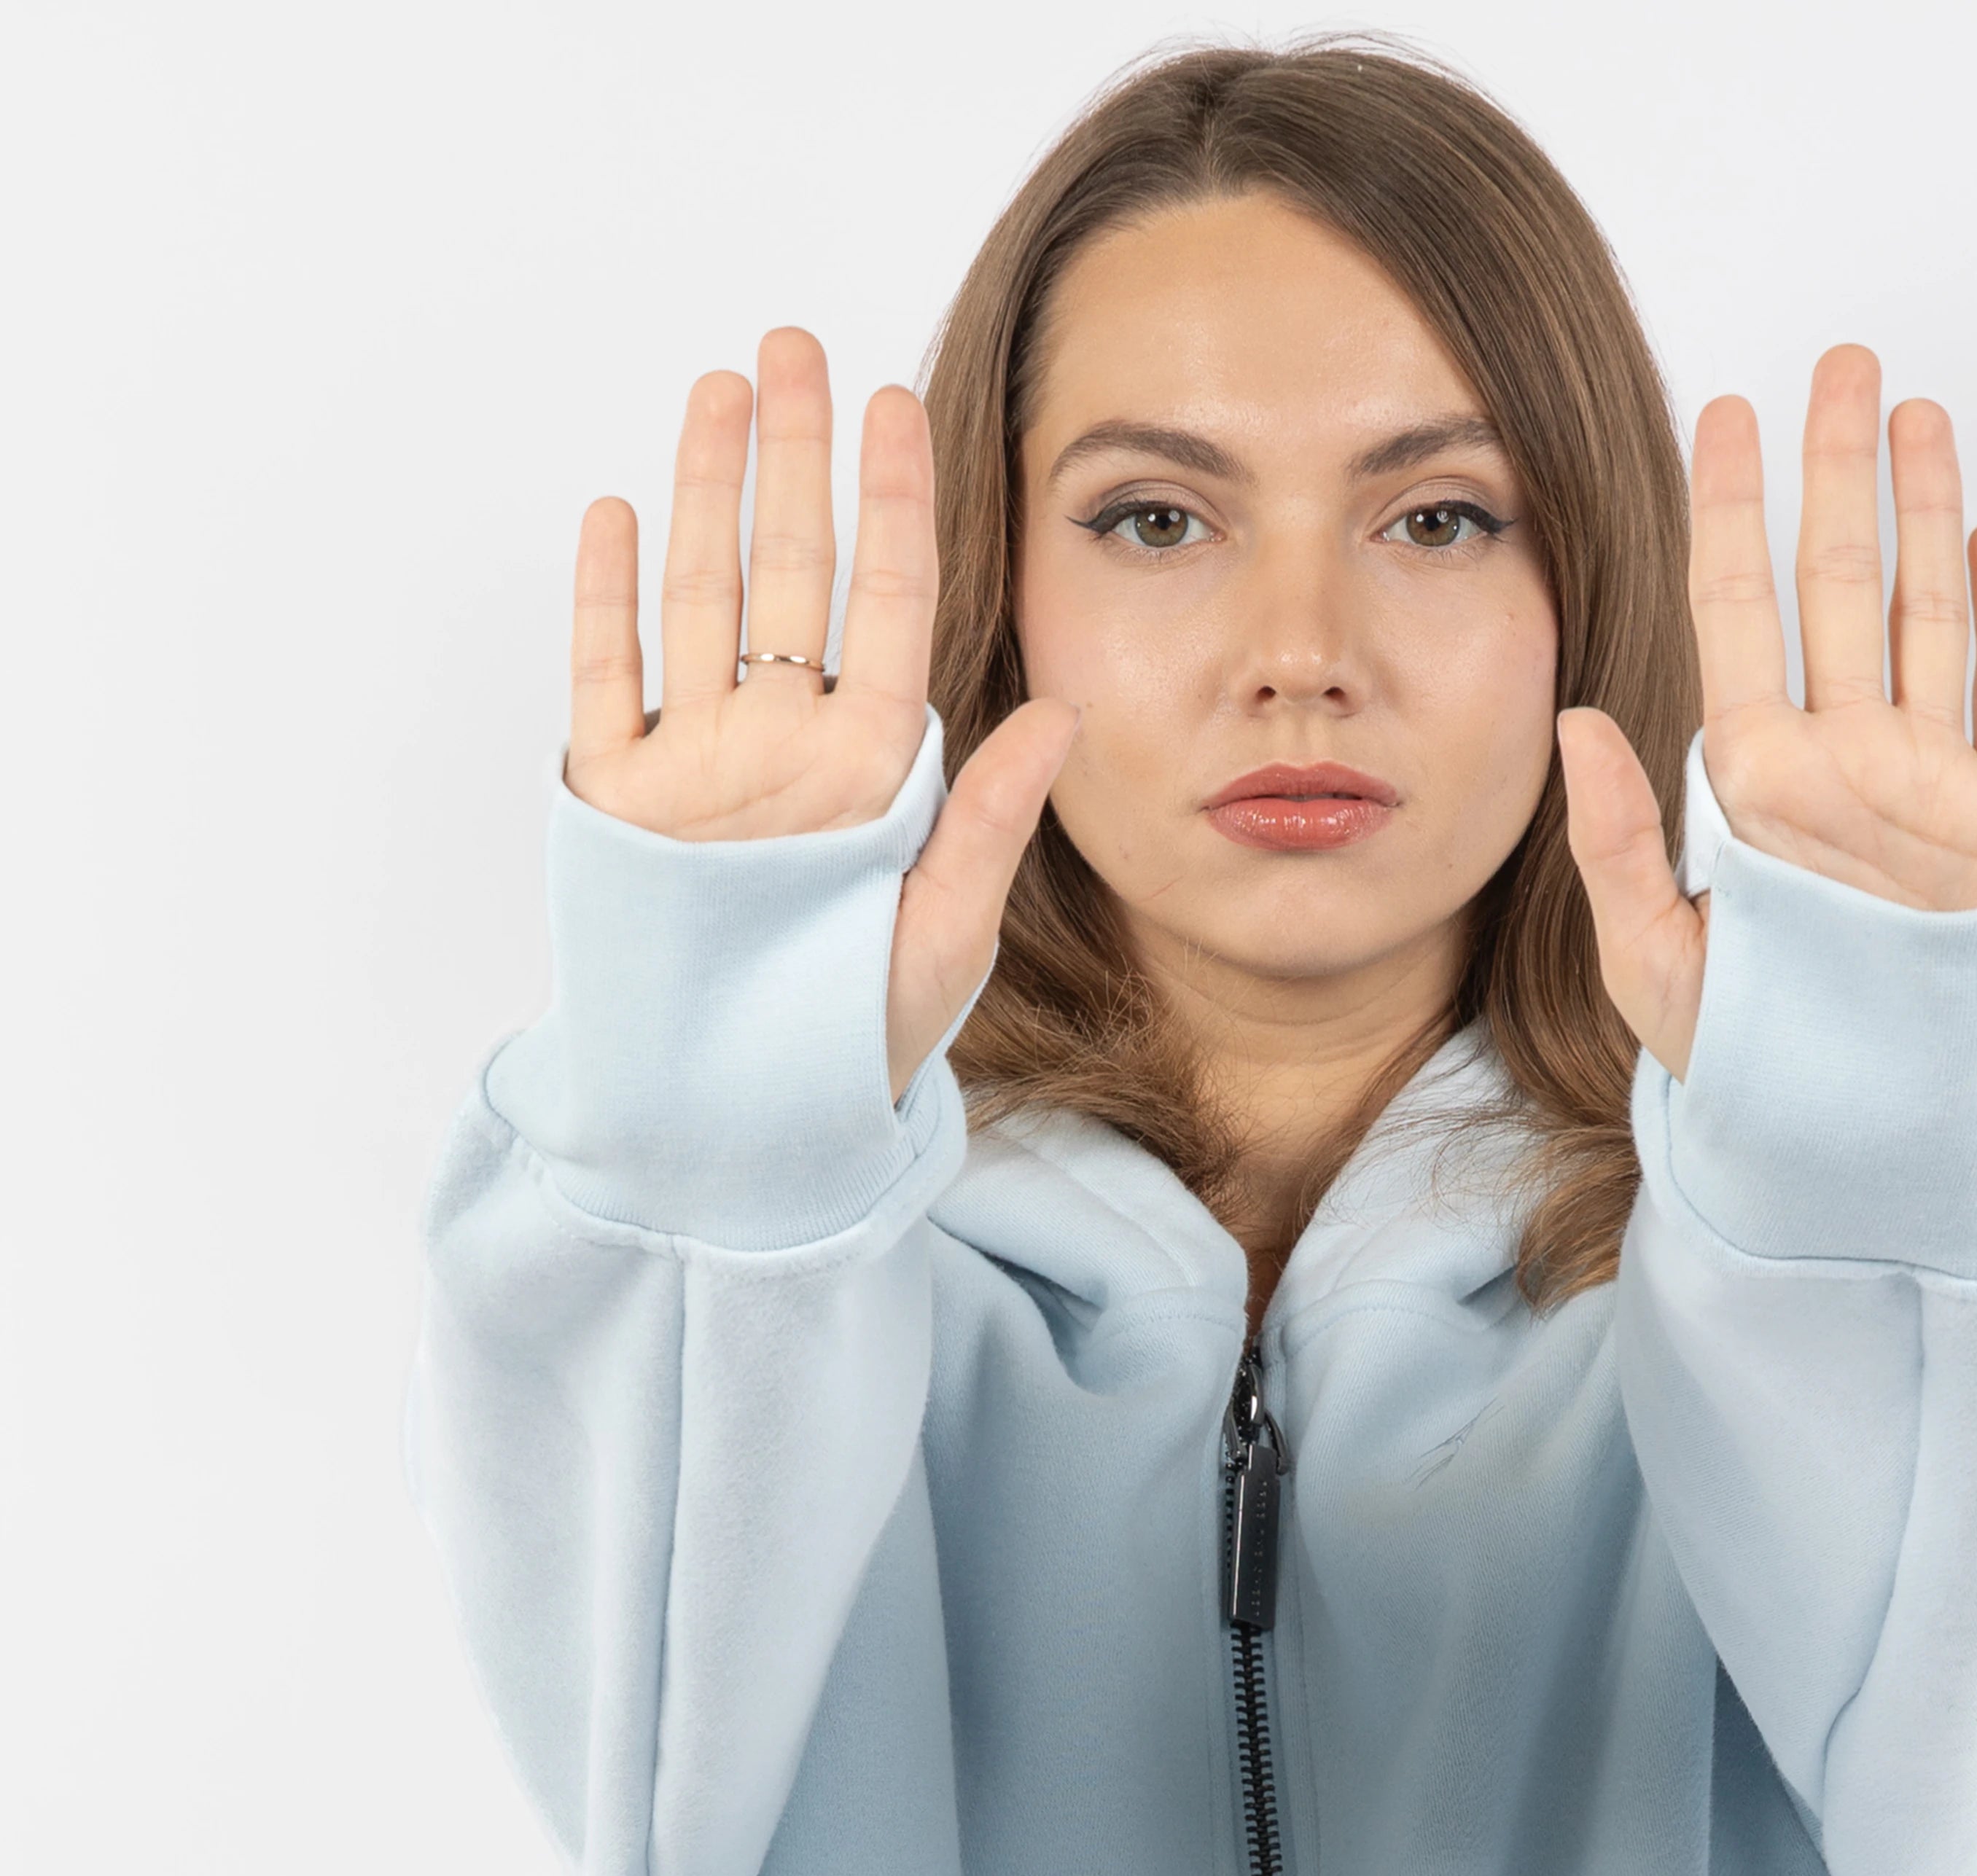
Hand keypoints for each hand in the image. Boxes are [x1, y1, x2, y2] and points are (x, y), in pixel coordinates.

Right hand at [565, 328, 1076, 1094]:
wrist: (744, 1121)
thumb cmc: (854, 1041)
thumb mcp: (946, 936)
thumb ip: (991, 823)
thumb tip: (1060, 715)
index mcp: (869, 770)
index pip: (886, 605)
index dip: (892, 504)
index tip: (899, 406)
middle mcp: (783, 749)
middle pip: (790, 574)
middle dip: (795, 457)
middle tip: (796, 345)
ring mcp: (698, 768)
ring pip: (701, 599)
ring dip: (706, 493)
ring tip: (719, 391)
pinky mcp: (621, 802)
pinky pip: (611, 682)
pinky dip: (608, 601)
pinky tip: (617, 514)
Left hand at [1557, 346, 1976, 1080]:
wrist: (1857, 1137)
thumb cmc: (1749, 1060)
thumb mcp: (1653, 964)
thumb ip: (1615, 848)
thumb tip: (1575, 722)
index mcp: (1754, 783)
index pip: (1738, 615)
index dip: (1733, 512)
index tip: (1722, 413)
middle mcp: (1843, 765)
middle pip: (1838, 585)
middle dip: (1838, 470)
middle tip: (1839, 361)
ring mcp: (1928, 786)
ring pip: (1925, 616)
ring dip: (1924, 511)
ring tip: (1914, 412)